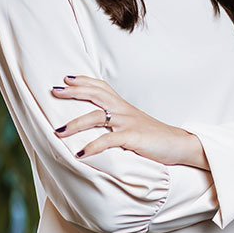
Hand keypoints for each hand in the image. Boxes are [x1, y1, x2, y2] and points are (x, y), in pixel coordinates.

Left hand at [52, 76, 208, 168]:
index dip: (84, 81)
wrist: (179, 144)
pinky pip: (108, 140)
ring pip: (97, 116)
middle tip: (54, 91)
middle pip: (96, 94)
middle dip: (73, 92)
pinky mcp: (133, 138)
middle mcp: (124, 111)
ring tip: (58, 131)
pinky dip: (93, 146)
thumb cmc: (155, 137)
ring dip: (75, 123)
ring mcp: (128, 123)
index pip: (102, 87)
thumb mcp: (134, 125)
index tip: (66, 79)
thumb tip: (98, 125)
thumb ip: (117, 122)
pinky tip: (80, 153)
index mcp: (124, 107)